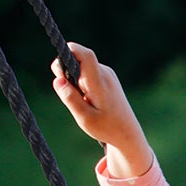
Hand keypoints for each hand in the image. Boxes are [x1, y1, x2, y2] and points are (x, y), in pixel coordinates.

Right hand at [51, 42, 153, 177]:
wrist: (128, 133)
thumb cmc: (107, 128)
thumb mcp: (85, 118)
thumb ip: (70, 98)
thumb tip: (57, 80)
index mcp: (99, 82)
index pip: (85, 54)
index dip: (68, 52)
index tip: (59, 70)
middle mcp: (104, 73)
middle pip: (78, 58)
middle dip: (66, 72)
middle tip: (70, 95)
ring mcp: (107, 74)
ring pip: (81, 67)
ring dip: (74, 80)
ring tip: (82, 101)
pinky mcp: (107, 77)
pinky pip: (86, 73)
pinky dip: (81, 83)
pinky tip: (87, 100)